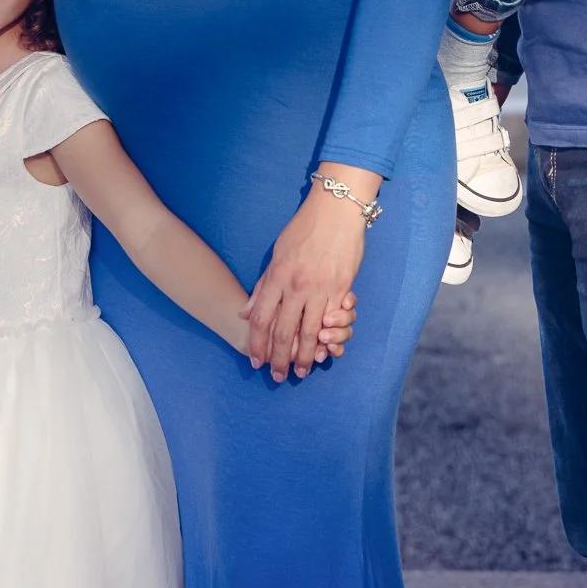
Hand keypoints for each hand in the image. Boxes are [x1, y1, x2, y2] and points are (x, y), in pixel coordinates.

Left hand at [245, 189, 368, 381]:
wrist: (336, 210)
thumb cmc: (304, 228)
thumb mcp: (277, 254)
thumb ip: (263, 286)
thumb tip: (245, 312)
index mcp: (277, 276)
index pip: (261, 319)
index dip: (256, 343)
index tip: (255, 360)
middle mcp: (296, 286)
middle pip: (283, 331)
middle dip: (278, 359)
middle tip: (277, 377)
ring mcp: (320, 288)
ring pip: (309, 332)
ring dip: (303, 356)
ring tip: (300, 371)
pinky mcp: (341, 289)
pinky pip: (333, 321)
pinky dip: (327, 339)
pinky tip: (322, 351)